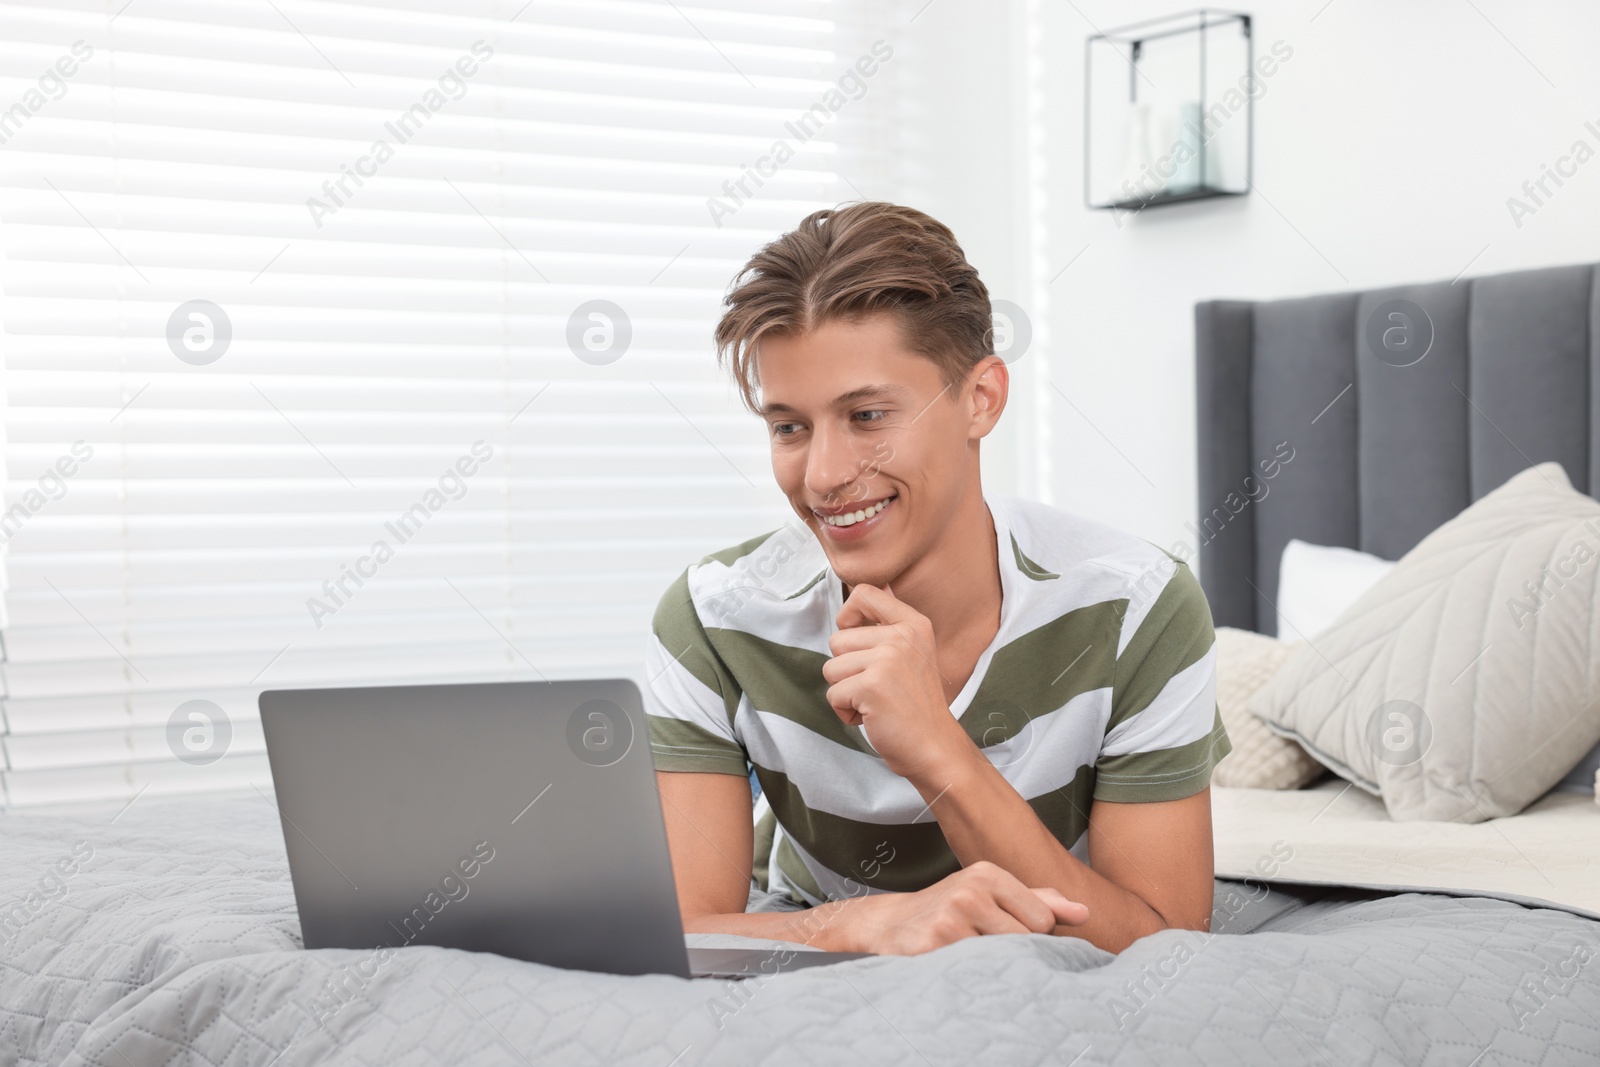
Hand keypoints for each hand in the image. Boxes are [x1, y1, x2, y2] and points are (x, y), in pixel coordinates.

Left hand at [822, 583, 969, 782]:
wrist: (934, 747)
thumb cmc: (916, 704)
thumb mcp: (912, 652)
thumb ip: (888, 622)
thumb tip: (867, 589)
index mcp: (913, 623)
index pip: (864, 592)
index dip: (847, 615)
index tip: (857, 639)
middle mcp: (902, 636)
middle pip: (837, 639)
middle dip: (846, 670)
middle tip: (878, 687)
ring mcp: (887, 659)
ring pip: (830, 668)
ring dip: (845, 692)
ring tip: (875, 701)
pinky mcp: (871, 685)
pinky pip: (833, 695)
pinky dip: (845, 712)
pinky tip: (872, 716)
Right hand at [837, 861, 1090, 955]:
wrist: (888, 925)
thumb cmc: (948, 910)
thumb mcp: (991, 894)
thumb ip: (1040, 901)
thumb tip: (1085, 913)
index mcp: (988, 873)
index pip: (1042, 920)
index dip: (1028, 936)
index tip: (998, 933)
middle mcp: (970, 890)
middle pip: (1026, 940)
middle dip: (1011, 953)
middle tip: (982, 947)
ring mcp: (951, 917)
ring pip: (1003, 958)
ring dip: (990, 966)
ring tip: (967, 954)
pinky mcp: (934, 944)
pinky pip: (977, 972)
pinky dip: (971, 975)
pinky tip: (953, 964)